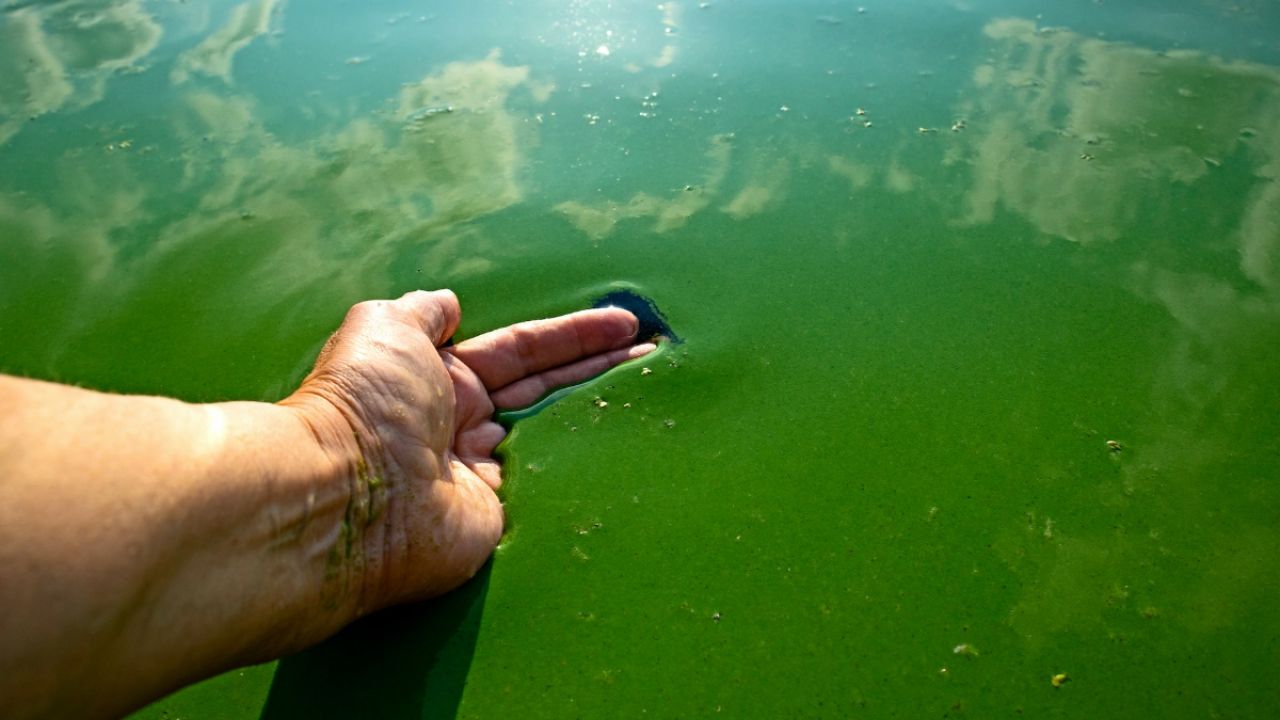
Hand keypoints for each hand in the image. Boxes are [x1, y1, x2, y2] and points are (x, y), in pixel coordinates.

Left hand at [283, 290, 653, 615]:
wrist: (348, 498)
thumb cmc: (365, 403)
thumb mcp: (385, 328)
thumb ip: (421, 312)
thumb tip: (446, 302)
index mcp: (439, 377)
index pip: (522, 350)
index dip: (574, 336)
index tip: (624, 323)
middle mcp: (461, 423)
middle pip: (546, 389)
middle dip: (600, 368)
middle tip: (655, 352)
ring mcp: (481, 474)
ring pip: (551, 435)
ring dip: (598, 413)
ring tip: (653, 390)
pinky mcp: (495, 518)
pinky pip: (547, 486)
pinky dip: (581, 469)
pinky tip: (623, 452)